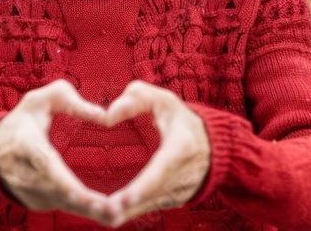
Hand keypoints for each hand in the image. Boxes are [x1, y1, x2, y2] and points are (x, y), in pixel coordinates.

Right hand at [0, 80, 114, 224]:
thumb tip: (102, 115)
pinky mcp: (36, 201)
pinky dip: (83, 212)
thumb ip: (69, 99)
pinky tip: (106, 215)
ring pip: (61, 204)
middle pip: (57, 192)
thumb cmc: (22, 122)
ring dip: (88, 213)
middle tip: (114, 211)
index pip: (46, 166)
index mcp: (25, 144)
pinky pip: (62, 207)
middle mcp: (25, 173)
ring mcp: (29, 191)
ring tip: (115, 216)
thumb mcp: (39, 100)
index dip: (65, 183)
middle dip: (85, 204)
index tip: (85, 194)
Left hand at [105, 81, 209, 227]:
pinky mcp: (171, 201)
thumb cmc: (182, 121)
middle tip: (98, 209)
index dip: (144, 186)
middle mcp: (182, 175)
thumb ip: (135, 98)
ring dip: (121, 212)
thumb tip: (108, 117)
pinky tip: (104, 213)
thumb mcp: (163, 100)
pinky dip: (126, 213)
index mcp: (182, 147)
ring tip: (96, 212)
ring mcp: (177, 192)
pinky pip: (145, 211)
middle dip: (125, 205)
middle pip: (150, 196)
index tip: (125, 199)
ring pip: (145, 209)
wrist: (214, 147)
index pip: (162, 170)